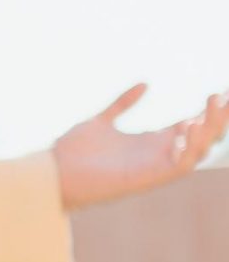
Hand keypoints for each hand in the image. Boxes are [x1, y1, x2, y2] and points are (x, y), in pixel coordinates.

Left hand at [53, 83, 228, 210]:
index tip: (221, 91)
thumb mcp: (102, 121)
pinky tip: (184, 130)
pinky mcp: (144, 179)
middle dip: (216, 118)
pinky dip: (186, 150)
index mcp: (151, 142)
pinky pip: (176, 167)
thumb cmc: (74, 152)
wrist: (51, 173)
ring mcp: (153, 167)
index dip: (208, 110)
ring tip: (211, 107)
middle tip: (223, 96)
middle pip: (201, 137)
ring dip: (207, 131)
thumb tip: (146, 83)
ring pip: (196, 152)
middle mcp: (157, 155)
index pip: (192, 125)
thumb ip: (123, 103)